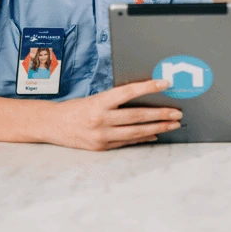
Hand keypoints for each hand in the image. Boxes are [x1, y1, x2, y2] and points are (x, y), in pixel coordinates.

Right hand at [50, 79, 181, 150]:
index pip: (128, 92)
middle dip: (160, 114)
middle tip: (177, 112)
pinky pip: (127, 142)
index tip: (165, 84)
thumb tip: (144, 98)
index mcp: (99, 102)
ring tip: (172, 124)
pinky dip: (143, 138)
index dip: (148, 87)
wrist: (53, 125)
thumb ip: (117, 100)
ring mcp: (101, 136)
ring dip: (157, 128)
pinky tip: (156, 135)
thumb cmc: (76, 108)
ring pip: (135, 132)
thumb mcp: (95, 98)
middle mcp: (100, 119)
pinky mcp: (102, 147)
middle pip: (137, 117)